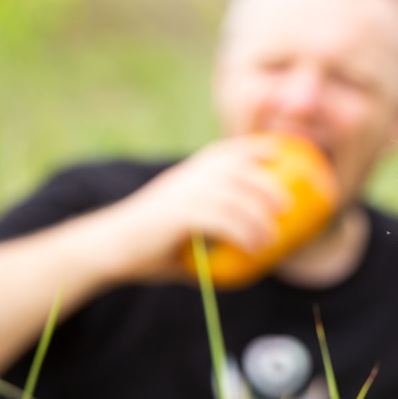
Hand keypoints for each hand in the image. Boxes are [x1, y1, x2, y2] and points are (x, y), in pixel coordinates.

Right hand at [114, 136, 290, 281]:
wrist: (109, 247)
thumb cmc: (151, 241)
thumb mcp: (186, 224)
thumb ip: (213, 225)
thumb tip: (250, 247)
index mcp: (190, 171)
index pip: (228, 151)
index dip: (257, 149)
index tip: (281, 156)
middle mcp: (189, 176)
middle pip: (239, 170)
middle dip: (267, 184)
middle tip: (287, 206)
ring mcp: (184, 192)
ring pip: (235, 197)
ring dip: (259, 218)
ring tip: (272, 238)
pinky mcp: (179, 213)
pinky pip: (222, 220)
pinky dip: (243, 234)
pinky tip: (254, 249)